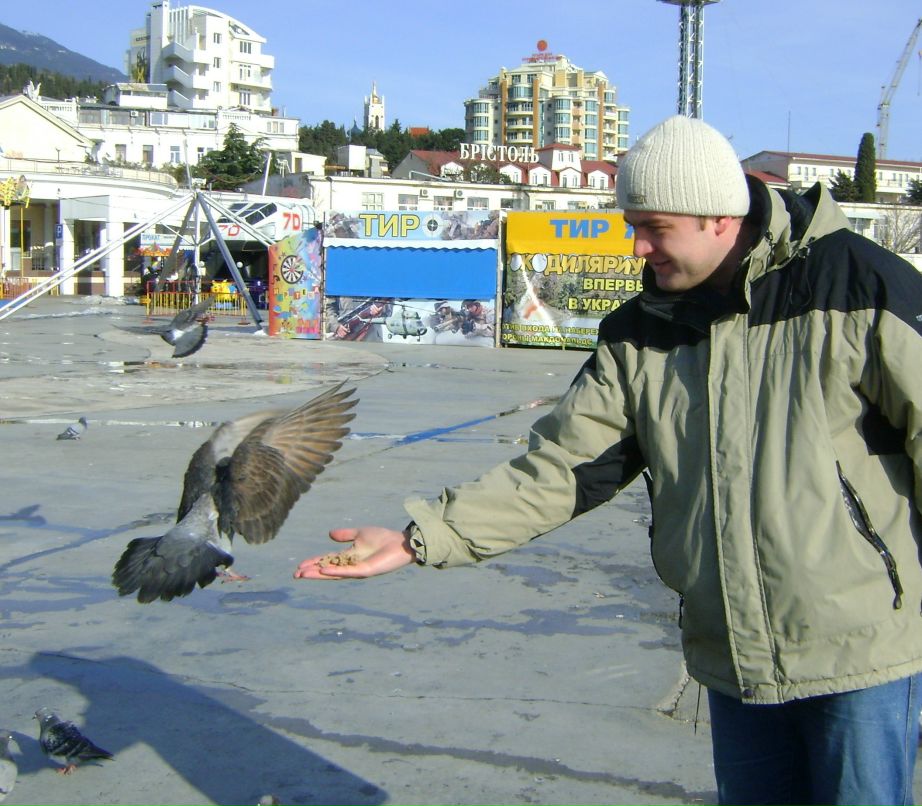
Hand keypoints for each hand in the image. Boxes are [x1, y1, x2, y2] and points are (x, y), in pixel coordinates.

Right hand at [293, 526, 415, 579]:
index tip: (299, 566)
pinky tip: (323, 571)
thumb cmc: (383, 538)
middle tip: (296, 574)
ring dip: (318, 574)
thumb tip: (329, 535)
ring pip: (334, 574)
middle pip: (327, 570)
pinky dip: (335, 572)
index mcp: (349, 557)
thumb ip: (346, 535)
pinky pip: (348, 572)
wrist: (401, 542)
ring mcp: (358, 570)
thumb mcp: (360, 533)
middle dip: (312, 572)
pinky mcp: (366, 571)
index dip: (314, 563)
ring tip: (303, 574)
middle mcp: (351, 566)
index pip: (327, 561)